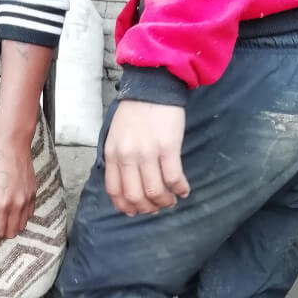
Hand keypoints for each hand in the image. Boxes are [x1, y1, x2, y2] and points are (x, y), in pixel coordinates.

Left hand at [0, 131, 36, 244]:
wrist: (11, 144)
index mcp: (0, 204)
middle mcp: (16, 205)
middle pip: (10, 233)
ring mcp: (26, 200)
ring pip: (20, 226)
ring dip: (10, 228)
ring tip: (0, 220)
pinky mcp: (33, 195)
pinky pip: (28, 215)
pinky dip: (19, 219)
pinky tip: (11, 211)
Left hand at [104, 100, 190, 215]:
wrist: (153, 86)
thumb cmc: (135, 112)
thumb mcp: (116, 136)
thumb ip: (118, 159)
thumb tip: (127, 185)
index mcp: (113, 154)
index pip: (115, 191)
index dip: (125, 206)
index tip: (135, 211)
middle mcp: (128, 156)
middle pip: (135, 196)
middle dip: (147, 208)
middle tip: (156, 208)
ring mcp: (148, 152)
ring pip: (155, 192)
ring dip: (165, 202)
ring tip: (171, 201)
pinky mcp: (168, 147)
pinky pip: (174, 178)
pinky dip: (180, 189)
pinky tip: (184, 190)